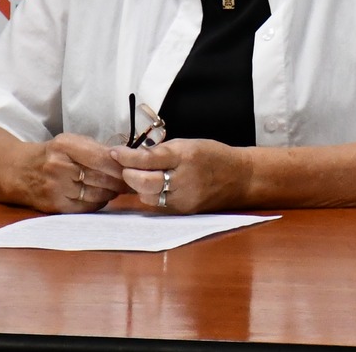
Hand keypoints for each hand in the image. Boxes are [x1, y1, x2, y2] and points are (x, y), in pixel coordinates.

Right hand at [23, 133, 126, 212]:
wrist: (18, 171)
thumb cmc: (51, 154)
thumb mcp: (70, 142)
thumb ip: (95, 149)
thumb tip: (126, 159)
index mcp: (64, 146)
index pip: (101, 157)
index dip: (121, 165)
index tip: (135, 167)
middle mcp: (59, 167)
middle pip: (101, 178)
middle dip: (121, 181)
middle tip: (135, 181)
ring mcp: (55, 188)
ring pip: (96, 194)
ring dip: (112, 192)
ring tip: (119, 188)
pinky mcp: (54, 206)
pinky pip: (86, 207)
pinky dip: (99, 202)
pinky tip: (102, 196)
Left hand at [109, 137, 250, 213]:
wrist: (240, 178)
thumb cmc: (214, 156)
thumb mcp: (189, 144)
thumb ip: (163, 151)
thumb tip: (135, 156)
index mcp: (185, 157)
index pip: (148, 159)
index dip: (127, 156)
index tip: (115, 152)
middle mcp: (183, 180)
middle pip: (143, 182)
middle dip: (129, 173)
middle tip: (125, 166)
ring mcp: (183, 199)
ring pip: (147, 196)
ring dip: (139, 186)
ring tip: (140, 176)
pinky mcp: (182, 212)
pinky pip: (157, 205)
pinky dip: (151, 195)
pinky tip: (153, 187)